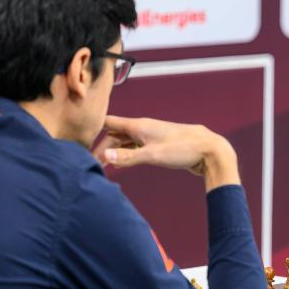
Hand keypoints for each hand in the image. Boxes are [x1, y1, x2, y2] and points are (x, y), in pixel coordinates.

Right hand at [94, 116, 240, 190]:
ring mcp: (151, 136)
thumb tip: (105, 156)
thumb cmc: (184, 149)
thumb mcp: (153, 155)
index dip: (93, 128)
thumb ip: (129, 157)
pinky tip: (124, 163)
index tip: (78, 137)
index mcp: (139, 126)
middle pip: (115, 134)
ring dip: (114, 151)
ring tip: (104, 165)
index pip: (109, 123)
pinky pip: (136, 147)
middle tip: (91, 163)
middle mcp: (143, 128)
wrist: (210, 151)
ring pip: (126, 141)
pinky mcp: (159, 146)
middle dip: (102, 146)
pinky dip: (127, 154)